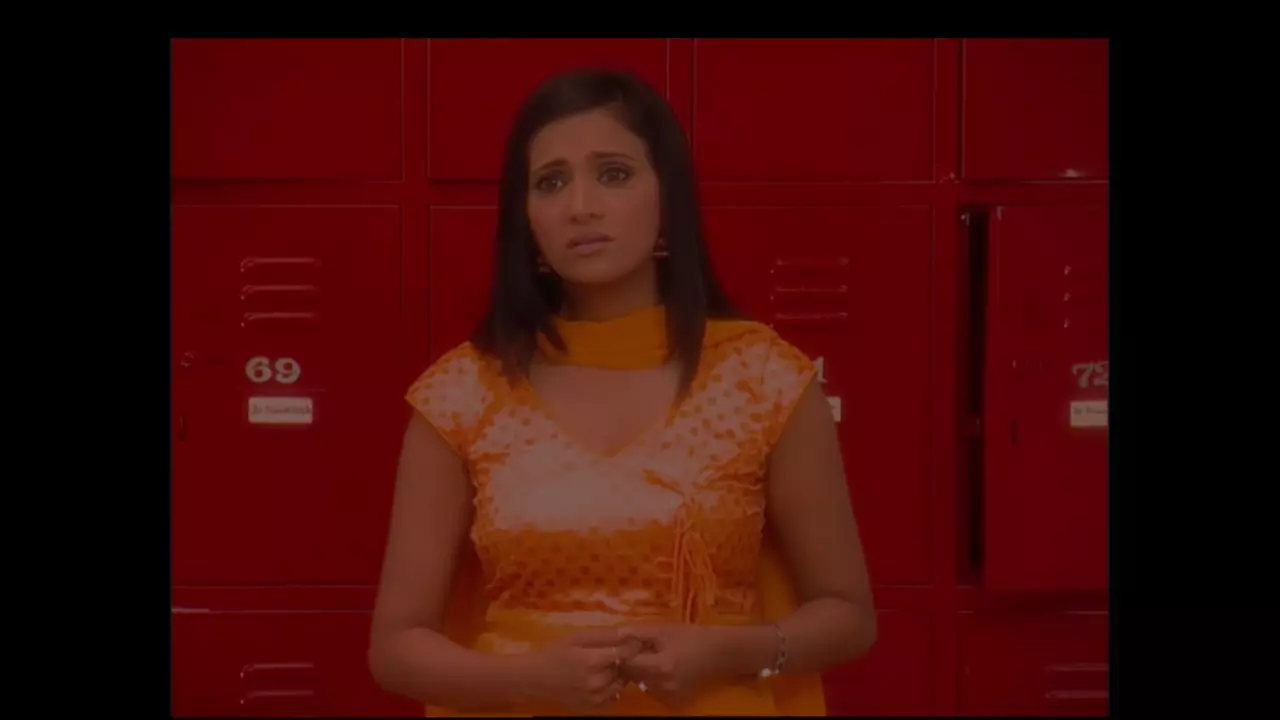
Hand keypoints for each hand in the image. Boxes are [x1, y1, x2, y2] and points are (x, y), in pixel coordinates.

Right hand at [510, 629, 642, 711]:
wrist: (535, 679)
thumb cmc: (555, 653)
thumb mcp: (578, 637)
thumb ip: (605, 635)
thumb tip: (630, 632)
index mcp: (592, 661)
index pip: (627, 653)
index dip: (632, 646)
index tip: (630, 641)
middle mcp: (596, 682)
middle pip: (625, 668)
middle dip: (621, 659)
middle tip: (608, 653)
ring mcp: (595, 698)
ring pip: (621, 683)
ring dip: (617, 674)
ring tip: (601, 667)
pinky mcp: (593, 708)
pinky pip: (614, 697)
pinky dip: (610, 688)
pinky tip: (598, 680)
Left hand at [616, 623, 725, 709]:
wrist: (718, 653)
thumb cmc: (691, 637)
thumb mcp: (663, 629)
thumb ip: (637, 632)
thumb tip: (614, 634)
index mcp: (661, 666)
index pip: (628, 664)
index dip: (623, 653)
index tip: (625, 644)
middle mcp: (663, 685)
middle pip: (632, 676)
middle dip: (631, 662)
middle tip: (640, 648)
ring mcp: (669, 695)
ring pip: (640, 683)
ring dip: (640, 671)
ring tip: (653, 657)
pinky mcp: (673, 700)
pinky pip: (652, 690)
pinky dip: (651, 679)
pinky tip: (662, 667)